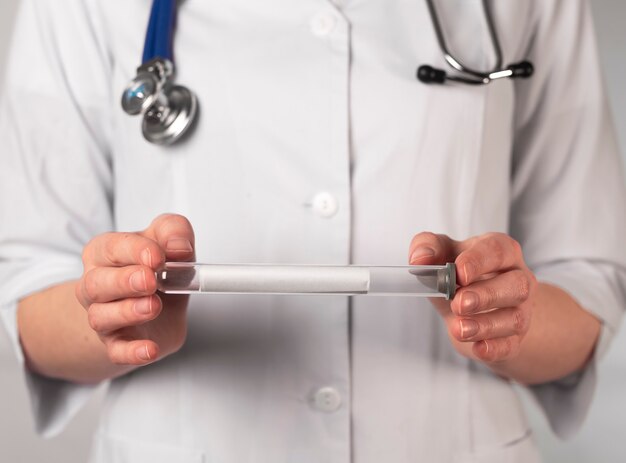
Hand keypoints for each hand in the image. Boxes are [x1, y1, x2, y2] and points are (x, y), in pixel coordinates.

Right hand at [76, 214, 194, 365]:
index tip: (158, 257)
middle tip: (150, 280)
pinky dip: (132, 352)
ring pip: (101, 316)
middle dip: (124, 281)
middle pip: (97, 283)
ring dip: (127, 312)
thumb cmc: (157, 268)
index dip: (135, 251)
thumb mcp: (168, 239)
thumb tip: (180, 247)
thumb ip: (174, 231)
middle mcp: (97, 284)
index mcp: (105, 252)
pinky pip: (117, 351)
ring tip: (153, 306)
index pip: (112, 247)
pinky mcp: (118, 342)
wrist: (157, 306)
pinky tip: (150, 350)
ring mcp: (104, 315)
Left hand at [409, 232, 536, 364]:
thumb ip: (427, 246)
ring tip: (459, 328)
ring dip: (486, 325)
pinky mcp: (513, 337)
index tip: (458, 273)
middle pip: (517, 285)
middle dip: (486, 295)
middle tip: (458, 303)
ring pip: (515, 318)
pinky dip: (494, 348)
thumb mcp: (442, 252)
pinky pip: (510, 345)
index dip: (478, 261)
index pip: (498, 250)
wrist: (475, 305)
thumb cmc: (460, 273)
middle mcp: (517, 278)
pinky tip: (478, 347)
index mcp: (501, 251)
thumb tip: (419, 258)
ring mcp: (519, 310)